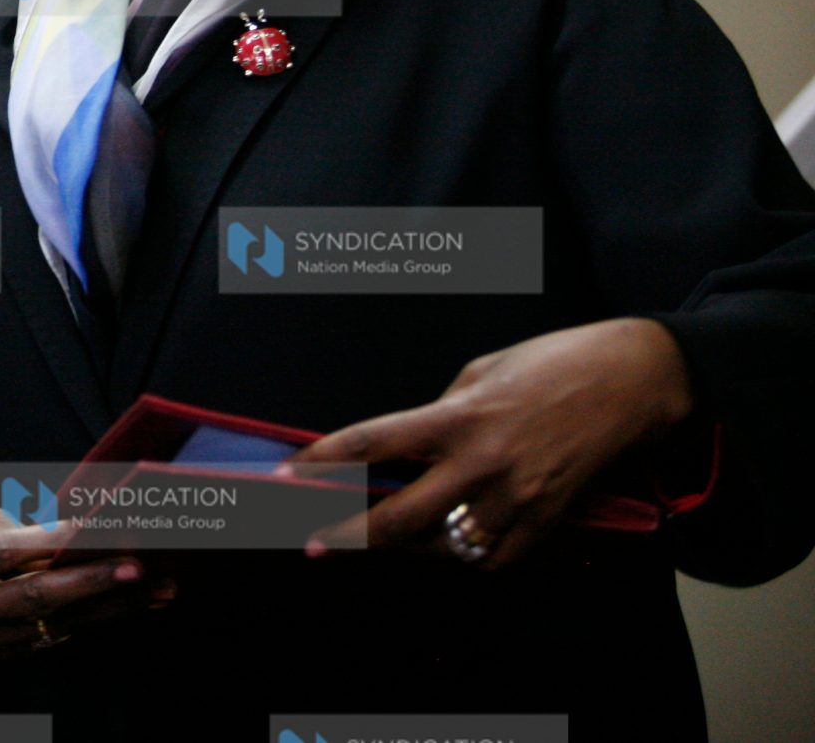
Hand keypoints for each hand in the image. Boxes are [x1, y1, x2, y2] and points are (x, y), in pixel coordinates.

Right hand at [0, 509, 171, 657]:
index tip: (89, 527)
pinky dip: (97, 618)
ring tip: (159, 587)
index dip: (46, 540)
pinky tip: (135, 603)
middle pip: (35, 597)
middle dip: (91, 583)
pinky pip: (59, 636)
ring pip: (58, 623)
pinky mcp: (7, 655)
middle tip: (138, 567)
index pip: (2, 553)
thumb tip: (73, 534)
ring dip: (112, 606)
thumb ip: (14, 530)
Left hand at [294, 318, 694, 570]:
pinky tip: (449, 543)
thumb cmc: (554, 363)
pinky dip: (466, 556)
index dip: (322, 462)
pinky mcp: (549, 522)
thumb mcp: (479, 372)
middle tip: (312, 543)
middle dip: (348, 536)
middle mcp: (483, 463)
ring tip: (381, 540)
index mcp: (457, 415)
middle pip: (399, 517)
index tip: (286, 478)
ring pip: (445, 548)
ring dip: (408, 549)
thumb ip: (439, 413)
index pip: (372, 442)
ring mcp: (518, 499)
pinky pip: (494, 558)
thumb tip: (410, 447)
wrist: (635, 382)